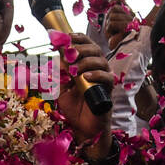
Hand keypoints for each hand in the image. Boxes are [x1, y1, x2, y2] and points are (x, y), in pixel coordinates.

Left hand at [53, 32, 115, 155]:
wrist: (83, 127)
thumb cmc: (74, 107)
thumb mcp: (60, 88)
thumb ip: (59, 73)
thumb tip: (56, 55)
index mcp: (86, 64)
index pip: (85, 44)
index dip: (77, 38)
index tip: (65, 37)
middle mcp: (97, 68)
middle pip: (94, 49)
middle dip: (81, 48)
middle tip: (69, 53)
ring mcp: (104, 78)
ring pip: (101, 61)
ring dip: (86, 61)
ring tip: (74, 69)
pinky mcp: (108, 89)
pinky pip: (107, 77)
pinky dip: (96, 74)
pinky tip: (85, 77)